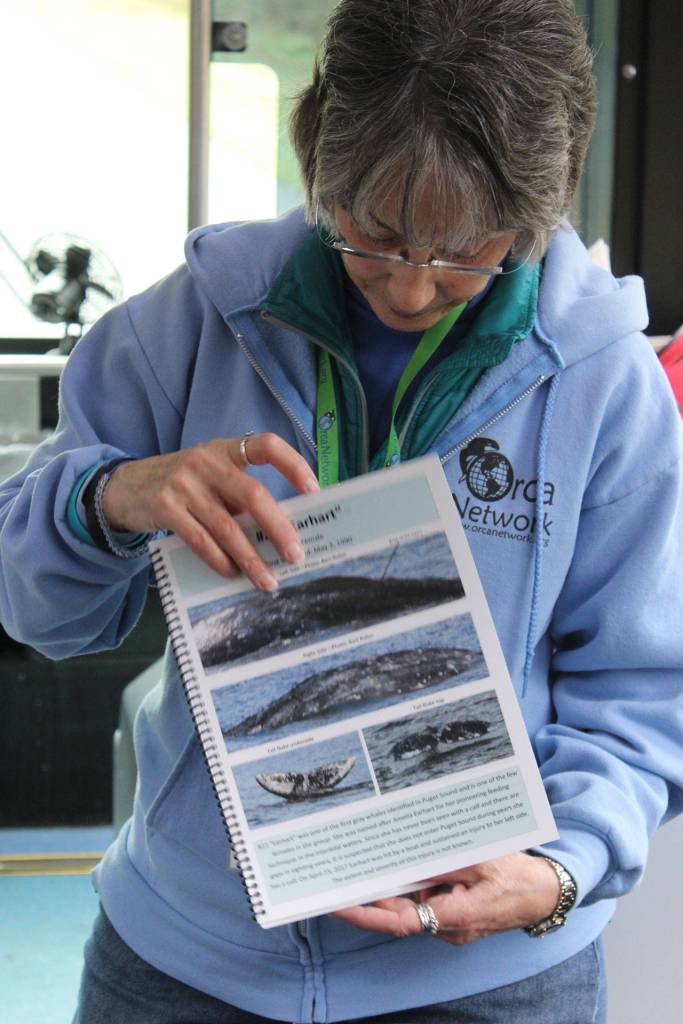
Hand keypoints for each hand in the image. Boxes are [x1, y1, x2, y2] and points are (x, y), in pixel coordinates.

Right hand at [101, 434, 319, 589]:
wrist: (125, 487)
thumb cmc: (182, 485)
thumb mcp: (210, 477)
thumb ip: (238, 494)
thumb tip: (279, 532)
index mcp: (225, 450)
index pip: (265, 445)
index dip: (292, 464)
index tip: (314, 490)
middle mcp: (206, 462)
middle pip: (252, 494)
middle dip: (278, 528)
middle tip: (296, 554)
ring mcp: (183, 484)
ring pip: (227, 527)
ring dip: (251, 558)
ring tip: (268, 579)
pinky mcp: (164, 508)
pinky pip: (201, 540)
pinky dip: (221, 560)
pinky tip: (233, 573)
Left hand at [332, 853, 560, 944]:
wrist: (546, 894)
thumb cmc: (518, 877)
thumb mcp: (481, 861)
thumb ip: (444, 863)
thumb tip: (410, 859)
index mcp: (455, 916)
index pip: (400, 921)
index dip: (367, 915)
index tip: (340, 904)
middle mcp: (449, 927)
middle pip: (402, 913)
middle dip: (376, 894)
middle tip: (347, 871)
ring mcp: (453, 924)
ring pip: (416, 904)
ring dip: (402, 884)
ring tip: (384, 858)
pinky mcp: (457, 915)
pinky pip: (430, 900)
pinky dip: (420, 883)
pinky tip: (418, 862)